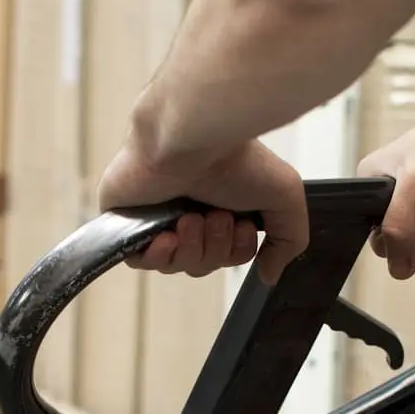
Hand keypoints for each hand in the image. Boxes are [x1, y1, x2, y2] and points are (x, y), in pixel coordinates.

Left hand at [96, 140, 310, 284]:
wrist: (193, 138)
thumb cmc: (237, 158)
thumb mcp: (285, 197)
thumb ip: (288, 240)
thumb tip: (269, 275)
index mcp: (221, 204)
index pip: (227, 254)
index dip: (236, 251)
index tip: (241, 225)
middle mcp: (189, 209)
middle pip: (203, 263)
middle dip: (214, 249)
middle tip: (216, 217)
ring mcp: (156, 214)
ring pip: (175, 264)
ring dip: (190, 248)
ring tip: (191, 218)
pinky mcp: (126, 218)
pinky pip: (140, 261)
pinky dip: (158, 256)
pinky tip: (166, 236)